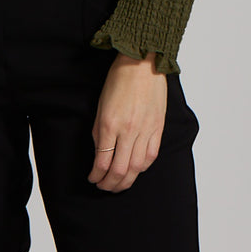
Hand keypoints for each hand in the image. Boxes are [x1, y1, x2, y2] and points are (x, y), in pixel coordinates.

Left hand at [88, 52, 166, 192]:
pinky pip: (151, 155)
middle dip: (110, 184)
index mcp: (110, 124)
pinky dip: (142, 167)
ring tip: (119, 184)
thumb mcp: (101, 106)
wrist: (142, 64)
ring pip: (136, 167)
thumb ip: (100, 133)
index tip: (92, 178)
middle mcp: (128, 131)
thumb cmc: (119, 80)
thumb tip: (100, 154)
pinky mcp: (158, 128)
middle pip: (120, 170)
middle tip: (104, 187)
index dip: (96, 175)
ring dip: (126, 181)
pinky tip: (135, 170)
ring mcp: (145, 130)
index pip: (102, 162)